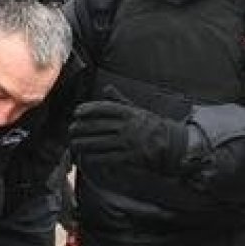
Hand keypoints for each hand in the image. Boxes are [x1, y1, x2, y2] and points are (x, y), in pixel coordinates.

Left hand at [69, 87, 188, 173]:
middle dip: (81, 128)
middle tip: (71, 130)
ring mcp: (129, 142)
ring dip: (83, 144)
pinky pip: (107, 157)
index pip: (105, 108)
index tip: (77, 112)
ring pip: (99, 142)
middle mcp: (128, 126)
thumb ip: (120, 100)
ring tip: (73, 144)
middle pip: (98, 126)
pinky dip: (94, 157)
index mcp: (130, 113)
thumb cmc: (153, 126)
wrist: (173, 146)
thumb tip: (106, 88)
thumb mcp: (138, 110)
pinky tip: (85, 157)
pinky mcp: (129, 157)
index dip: (89, 109)